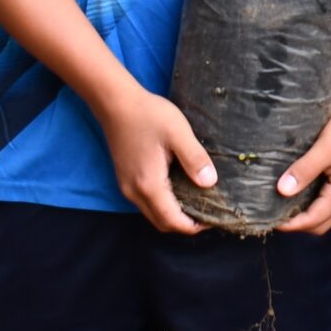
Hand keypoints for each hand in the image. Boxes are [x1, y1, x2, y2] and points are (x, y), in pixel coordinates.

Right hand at [95, 84, 212, 233]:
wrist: (116, 103)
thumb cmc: (148, 115)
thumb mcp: (178, 133)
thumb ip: (195, 159)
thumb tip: (210, 183)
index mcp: (149, 185)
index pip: (172, 221)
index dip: (194, 226)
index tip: (214, 218)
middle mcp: (134, 192)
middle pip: (162, 223)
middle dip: (185, 224)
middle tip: (208, 211)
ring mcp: (126, 186)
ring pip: (153, 213)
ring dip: (173, 214)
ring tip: (196, 200)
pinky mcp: (124, 178)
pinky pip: (146, 202)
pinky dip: (163, 203)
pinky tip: (178, 187)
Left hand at [272, 94, 330, 234]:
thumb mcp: (325, 148)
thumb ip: (304, 170)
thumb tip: (281, 191)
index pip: (314, 221)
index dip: (291, 225)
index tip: (269, 220)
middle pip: (322, 223)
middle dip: (299, 224)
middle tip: (276, 213)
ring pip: (328, 213)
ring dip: (308, 213)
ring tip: (286, 202)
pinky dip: (317, 202)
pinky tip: (304, 187)